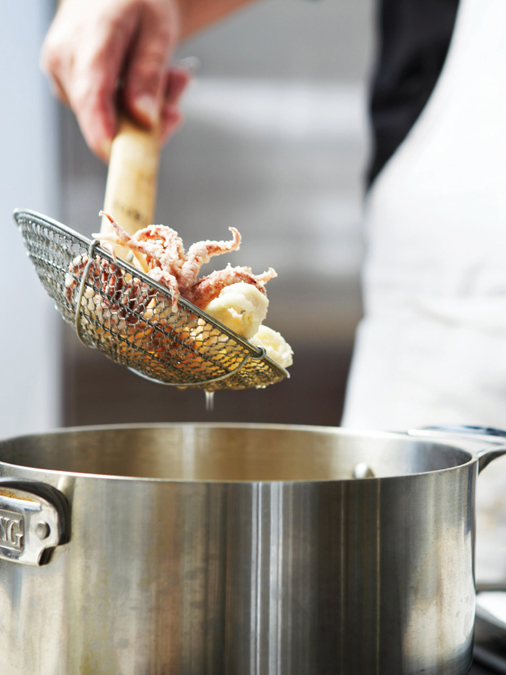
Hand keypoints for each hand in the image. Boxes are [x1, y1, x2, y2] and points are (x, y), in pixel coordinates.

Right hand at [41, 0, 189, 160]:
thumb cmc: (137, 3)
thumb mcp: (158, 30)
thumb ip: (149, 74)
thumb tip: (143, 118)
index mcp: (89, 38)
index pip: (92, 93)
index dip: (102, 128)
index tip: (115, 154)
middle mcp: (64, 60)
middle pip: (104, 117)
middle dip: (149, 117)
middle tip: (179, 86)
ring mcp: (61, 77)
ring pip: (109, 120)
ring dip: (146, 110)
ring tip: (168, 74)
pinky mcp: (67, 90)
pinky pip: (105, 115)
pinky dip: (132, 107)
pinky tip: (146, 81)